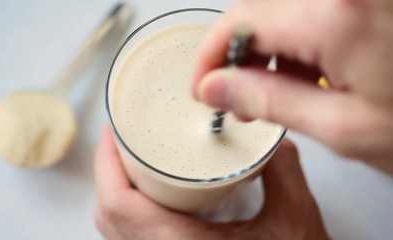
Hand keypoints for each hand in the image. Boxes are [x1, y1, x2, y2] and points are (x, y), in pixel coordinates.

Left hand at [94, 125, 329, 239]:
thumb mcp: (294, 221)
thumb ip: (283, 172)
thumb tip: (269, 140)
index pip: (119, 205)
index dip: (106, 165)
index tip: (113, 133)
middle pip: (108, 215)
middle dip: (108, 171)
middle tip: (121, 139)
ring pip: (115, 230)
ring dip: (115, 191)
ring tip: (129, 160)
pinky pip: (129, 239)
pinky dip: (126, 212)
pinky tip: (144, 194)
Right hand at [192, 0, 392, 172]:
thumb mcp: (340, 127)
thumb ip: (269, 101)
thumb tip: (215, 88)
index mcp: (333, 18)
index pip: (240, 20)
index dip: (210, 56)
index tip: (202, 86)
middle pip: (257, 12)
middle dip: (236, 56)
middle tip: (232, 95)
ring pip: (279, 12)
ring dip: (264, 51)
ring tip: (269, 93)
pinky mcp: (361, 5)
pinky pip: (307, 14)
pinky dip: (293, 43)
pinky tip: (300, 75)